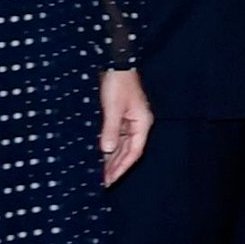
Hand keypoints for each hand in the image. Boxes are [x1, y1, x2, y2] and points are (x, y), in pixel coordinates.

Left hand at [99, 68, 152, 186]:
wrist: (116, 61)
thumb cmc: (117, 82)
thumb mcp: (113, 107)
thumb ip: (110, 129)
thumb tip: (106, 150)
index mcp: (142, 123)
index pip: (134, 152)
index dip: (123, 167)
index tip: (111, 180)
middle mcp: (138, 124)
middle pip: (129, 151)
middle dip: (117, 166)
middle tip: (105, 182)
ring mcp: (131, 120)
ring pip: (122, 145)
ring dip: (113, 158)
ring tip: (102, 173)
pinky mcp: (122, 115)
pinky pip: (117, 136)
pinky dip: (110, 147)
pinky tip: (102, 155)